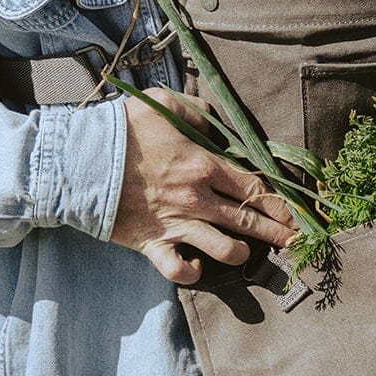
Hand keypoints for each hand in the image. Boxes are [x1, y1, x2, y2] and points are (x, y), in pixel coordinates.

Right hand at [111, 89, 297, 284]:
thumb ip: (198, 112)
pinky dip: (192, 271)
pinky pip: (179, 270)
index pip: (255, 188)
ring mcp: (176, 224)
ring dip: (241, 253)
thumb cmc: (123, 130)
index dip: (280, 203)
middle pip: (249, 220)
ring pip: (224, 249)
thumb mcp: (164, 104)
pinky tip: (198, 264)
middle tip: (296, 241)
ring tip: (246, 252)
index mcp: (204, 165)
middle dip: (278, 233)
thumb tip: (215, 125)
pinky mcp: (153, 244)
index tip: (294, 213)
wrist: (79, 160)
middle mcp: (197, 198)